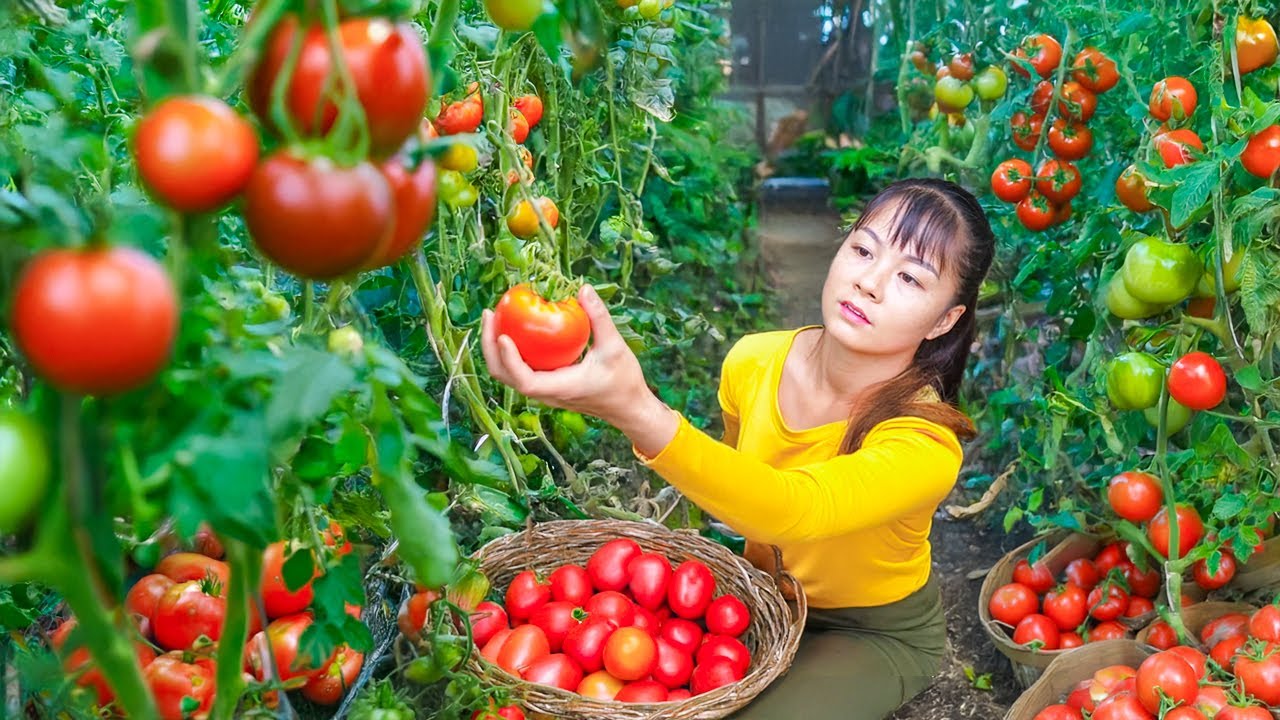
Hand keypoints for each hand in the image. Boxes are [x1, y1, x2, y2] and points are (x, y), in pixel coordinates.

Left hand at [481, 284, 655, 429]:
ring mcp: (543, 390)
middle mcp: (546, 393)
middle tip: (490, 314)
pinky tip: (514, 326)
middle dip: (490, 347)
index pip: (525, 381)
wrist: (628, 407)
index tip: (503, 335)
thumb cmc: (623, 381)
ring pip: (508, 374)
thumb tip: (583, 289)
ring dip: (495, 348)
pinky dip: (510, 349)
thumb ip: (599, 318)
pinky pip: (520, 368)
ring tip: (494, 317)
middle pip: (505, 376)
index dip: (509, 360)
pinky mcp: (546, 384)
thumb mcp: (614, 347)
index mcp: (560, 388)